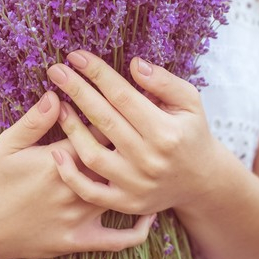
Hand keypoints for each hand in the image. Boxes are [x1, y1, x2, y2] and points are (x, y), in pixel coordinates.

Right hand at [0, 91, 154, 258]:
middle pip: (115, 160)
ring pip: (120, 193)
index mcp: (58, 160)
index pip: (97, 132)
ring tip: (151, 163)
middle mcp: (74, 188)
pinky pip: (118, 240)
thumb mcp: (7, 145)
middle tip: (147, 132)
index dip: (114, 119)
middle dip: (132, 145)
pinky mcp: (79, 241)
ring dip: (136, 179)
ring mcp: (79, 217)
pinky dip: (138, 230)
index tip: (127, 108)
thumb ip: (34, 121)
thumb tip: (57, 94)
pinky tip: (150, 215)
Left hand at [46, 51, 231, 215]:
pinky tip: (56, 153)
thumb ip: (164, 82)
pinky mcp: (126, 202)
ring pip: (92, 155)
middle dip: (76, 91)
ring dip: (70, 129)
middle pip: (104, 120)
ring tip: (58, 106)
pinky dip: (70, 175)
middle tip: (56, 71)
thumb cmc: (190, 133)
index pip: (122, 96)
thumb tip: (134, 64)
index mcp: (165, 131)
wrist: (202, 182)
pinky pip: (90, 192)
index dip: (97, 73)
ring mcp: (136, 184)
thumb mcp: (190, 102)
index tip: (76, 56)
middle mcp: (149, 159)